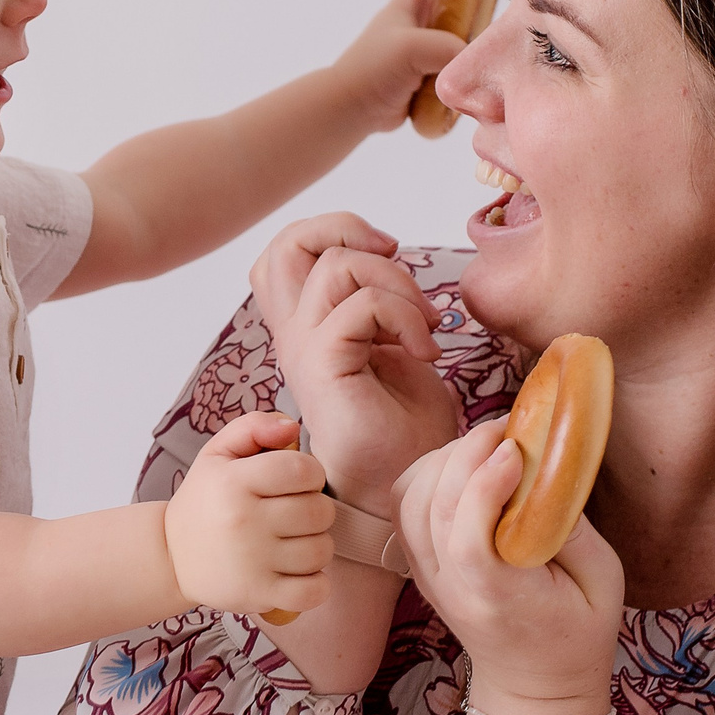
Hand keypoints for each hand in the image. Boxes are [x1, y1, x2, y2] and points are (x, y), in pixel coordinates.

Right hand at [166, 411, 334, 618]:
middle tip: (295, 514)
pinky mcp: (257, 594)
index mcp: (234, 482)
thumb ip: (254, 427)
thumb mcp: (217, 453)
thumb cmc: (205, 500)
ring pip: (321, 550)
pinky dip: (316, 585)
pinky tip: (299, 574)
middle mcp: (243, 521)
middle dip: (316, 510)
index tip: (299, 482)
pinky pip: (314, 591)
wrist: (170, 556)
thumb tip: (292, 426)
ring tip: (294, 542)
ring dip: (316, 546)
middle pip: (320, 512)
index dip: (312, 475)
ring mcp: (251, 562)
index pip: (304, 470)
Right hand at [250, 213, 461, 517]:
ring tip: (426, 327)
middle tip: (395, 261)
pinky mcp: (324, 366)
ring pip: (337, 265)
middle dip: (347, 229)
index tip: (387, 255)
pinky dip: (406, 318)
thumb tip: (389, 259)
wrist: (406, 485)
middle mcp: (297, 335)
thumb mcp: (398, 346)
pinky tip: (427, 353)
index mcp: (310, 327)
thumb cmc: (406, 428)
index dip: (332, 231)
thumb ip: (382, 303)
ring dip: (398, 284)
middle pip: (287, 245)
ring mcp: (305, 350)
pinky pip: (361, 306)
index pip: (287, 252)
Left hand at [329, 0, 476, 131]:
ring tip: (497, 31)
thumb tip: (475, 59)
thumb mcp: (412, 47)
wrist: (351, 109)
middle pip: (447, 2)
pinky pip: (449, 67)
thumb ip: (448, 47)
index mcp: (404, 8)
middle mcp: (411, 27)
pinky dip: (463, 67)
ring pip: (452, 36)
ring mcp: (416, 53)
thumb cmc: (374, 68)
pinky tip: (480, 68)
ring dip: (472, 34)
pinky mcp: (420, 78)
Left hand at [396, 419, 625, 714]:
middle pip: (433, 509)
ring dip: (443, 458)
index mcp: (500, 599)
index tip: (514, 451)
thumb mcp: (602, 582)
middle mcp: (452, 588)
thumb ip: (572, 527)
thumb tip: (545, 465)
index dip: (483, 488)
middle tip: (505, 428)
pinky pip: (404, 506)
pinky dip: (424, 472)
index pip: (468, 541)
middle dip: (465, 453)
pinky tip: (461, 462)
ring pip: (409, 501)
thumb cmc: (578, 632)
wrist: (535, 685)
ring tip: (486, 442)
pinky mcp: (418, 565)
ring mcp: (427, 577)